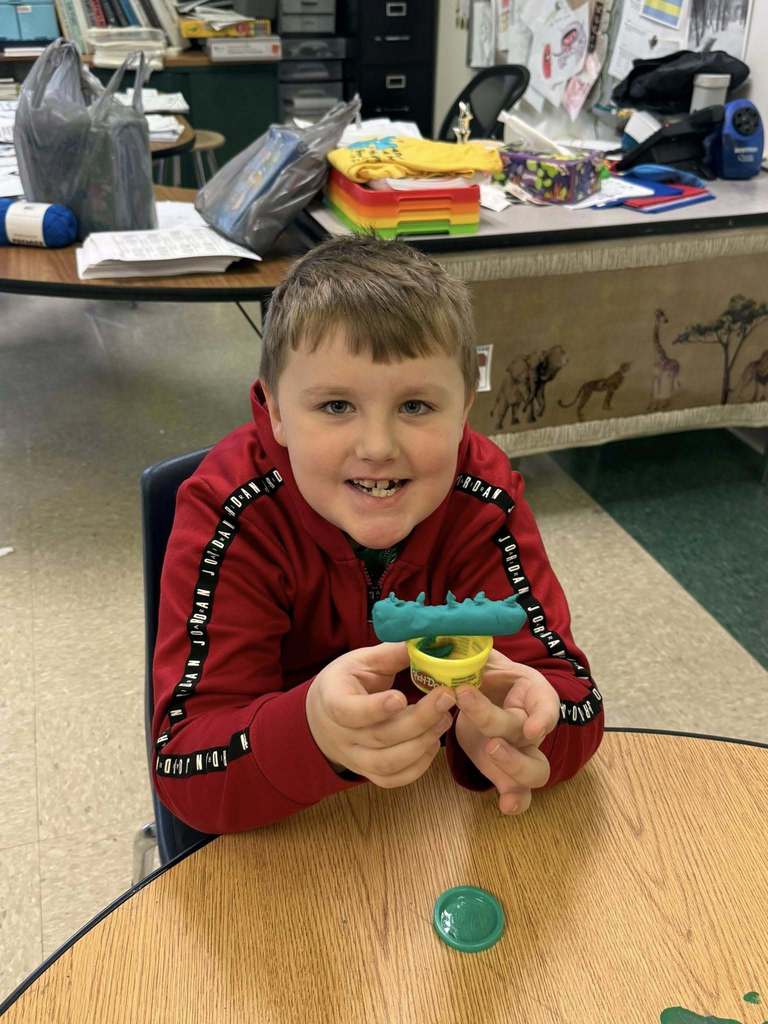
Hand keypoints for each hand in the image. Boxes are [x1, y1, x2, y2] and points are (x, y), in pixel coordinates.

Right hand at [306, 642, 455, 788]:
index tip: (401, 697)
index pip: (348, 711)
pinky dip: (418, 765)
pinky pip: (394, 779)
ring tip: (445, 718)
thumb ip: (390, 654)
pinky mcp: (370, 773)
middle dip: (419, 719)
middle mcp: (341, 736)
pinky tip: (433, 742)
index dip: (374, 708)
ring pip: (389, 763)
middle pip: (380, 736)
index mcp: (333, 700)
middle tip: (446, 697)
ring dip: (422, 743)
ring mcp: (355, 759)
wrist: (323, 717)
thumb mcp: (360, 661)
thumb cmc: (346, 682)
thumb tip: (425, 640)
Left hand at [454, 649, 559, 814]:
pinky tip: (506, 807)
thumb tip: (442, 631)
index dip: (543, 718)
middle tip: (490, 740)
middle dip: (513, 740)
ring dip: (514, 768)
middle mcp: (531, 721)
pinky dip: (516, 800)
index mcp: (530, 690)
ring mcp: (521, 749)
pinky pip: (520, 790)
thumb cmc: (484, 670)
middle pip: (530, 737)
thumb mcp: (480, 654)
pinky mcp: (506, 769)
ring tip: (490, 756)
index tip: (530, 728)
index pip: (547, 703)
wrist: (485, 688)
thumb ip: (467, 646)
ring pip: (534, 768)